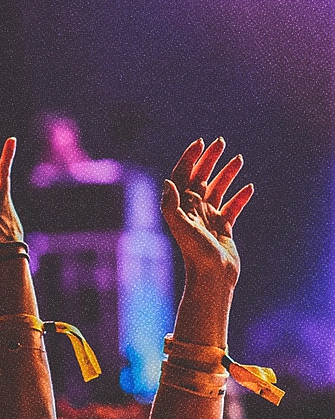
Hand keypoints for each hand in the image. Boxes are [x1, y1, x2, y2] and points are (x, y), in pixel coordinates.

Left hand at [161, 138, 252, 292]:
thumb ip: (171, 205)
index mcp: (181, 205)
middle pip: (200, 177)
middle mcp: (193, 209)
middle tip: (221, 142)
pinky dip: (240, 197)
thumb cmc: (195, 252)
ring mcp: (208, 217)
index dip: (190, 158)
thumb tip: (167, 182)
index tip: (201, 143)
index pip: (183, 175)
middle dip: (209, 159)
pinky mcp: (223, 228)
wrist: (212, 277)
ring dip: (227, 174)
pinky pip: (232, 208)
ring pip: (218, 190)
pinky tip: (250, 187)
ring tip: (238, 159)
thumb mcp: (180, 227)